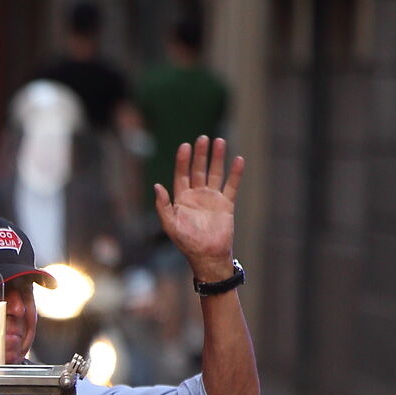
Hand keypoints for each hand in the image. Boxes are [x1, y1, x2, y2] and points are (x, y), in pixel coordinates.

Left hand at [155, 136, 242, 279]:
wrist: (207, 256)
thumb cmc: (186, 242)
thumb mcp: (170, 225)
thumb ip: (163, 205)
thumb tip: (157, 185)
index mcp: (182, 199)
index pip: (182, 175)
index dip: (183, 160)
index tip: (185, 146)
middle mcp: (197, 195)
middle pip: (199, 170)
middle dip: (200, 154)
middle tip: (203, 138)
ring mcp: (212, 198)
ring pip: (215, 173)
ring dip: (217, 158)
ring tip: (219, 141)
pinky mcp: (226, 204)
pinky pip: (232, 185)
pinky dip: (235, 173)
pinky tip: (238, 159)